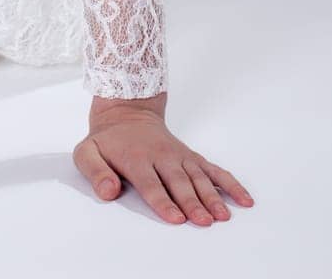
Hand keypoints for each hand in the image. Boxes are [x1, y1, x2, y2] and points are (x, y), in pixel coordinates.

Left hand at [73, 95, 254, 224]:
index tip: (175, 218)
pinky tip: (244, 199)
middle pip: (178, 182)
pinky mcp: (191, 157)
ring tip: (223, 216)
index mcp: (136, 158)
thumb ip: (95, 172)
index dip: (163, 201)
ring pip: (198, 177)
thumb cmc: (107, 140)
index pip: (150, 183)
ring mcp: (179, 156)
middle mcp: (161, 157)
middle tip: (204, 220)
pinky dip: (230, 183)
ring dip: (212, 197)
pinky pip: (213, 170)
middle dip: (192, 202)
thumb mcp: (87, 152)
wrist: (126, 110)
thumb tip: (107, 192)